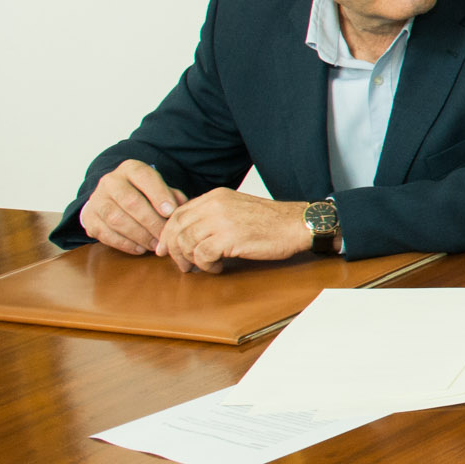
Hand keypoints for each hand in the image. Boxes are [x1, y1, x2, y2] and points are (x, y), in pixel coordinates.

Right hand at [80, 159, 182, 255]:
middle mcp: (110, 181)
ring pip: (117, 219)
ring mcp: (97, 199)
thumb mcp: (160, 189)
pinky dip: (125, 244)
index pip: (145, 177)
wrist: (113, 198)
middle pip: (131, 202)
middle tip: (165, 236)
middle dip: (151, 222)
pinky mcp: (89, 218)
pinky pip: (106, 234)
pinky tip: (140, 248)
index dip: (159, 195)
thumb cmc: (144, 194)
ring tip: (155, 245)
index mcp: (131, 169)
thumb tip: (180, 211)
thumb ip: (173, 197)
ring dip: (139, 235)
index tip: (170, 212)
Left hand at [155, 190, 313, 272]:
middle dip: (174, 249)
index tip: (166, 248)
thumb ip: (214, 215)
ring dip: (191, 260)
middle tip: (181, 264)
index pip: (179, 213)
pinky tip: (218, 267)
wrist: (298, 224)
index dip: (168, 233)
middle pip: (177, 228)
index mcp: (216, 196)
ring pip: (186, 242)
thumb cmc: (272, 222)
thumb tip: (191, 233)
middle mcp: (215, 205)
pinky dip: (206, 265)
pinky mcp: (229, 238)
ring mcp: (221, 220)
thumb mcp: (237, 208)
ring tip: (202, 267)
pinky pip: (202, 255)